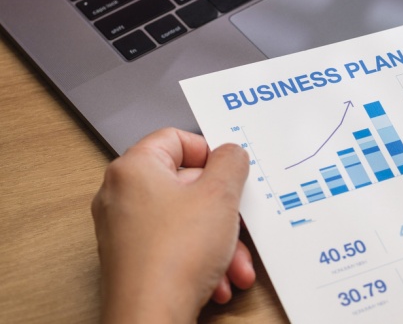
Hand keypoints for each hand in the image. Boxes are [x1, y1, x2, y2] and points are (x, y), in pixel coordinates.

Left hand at [92, 128, 254, 322]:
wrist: (151, 316)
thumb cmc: (173, 258)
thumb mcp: (220, 196)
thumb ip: (230, 163)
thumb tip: (230, 153)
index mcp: (133, 168)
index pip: (177, 138)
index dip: (210, 152)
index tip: (230, 170)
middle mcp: (121, 195)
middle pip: (186, 185)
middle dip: (223, 211)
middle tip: (239, 222)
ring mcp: (124, 229)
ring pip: (186, 221)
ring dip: (219, 242)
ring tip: (234, 264)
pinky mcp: (132, 258)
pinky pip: (175, 246)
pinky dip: (201, 259)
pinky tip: (219, 280)